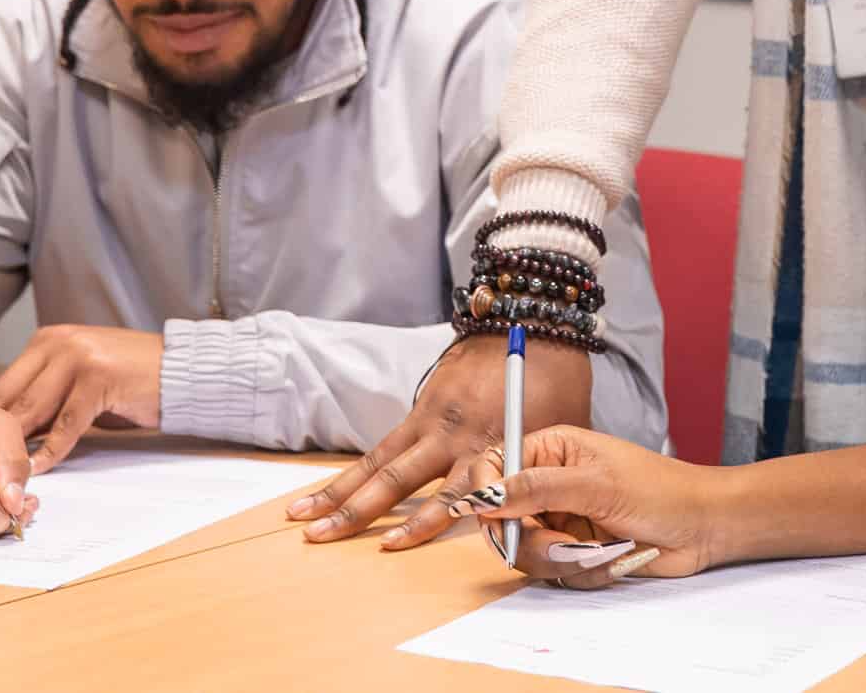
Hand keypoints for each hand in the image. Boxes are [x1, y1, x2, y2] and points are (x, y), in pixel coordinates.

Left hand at [0, 324, 163, 471]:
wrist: (182, 370)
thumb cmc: (130, 380)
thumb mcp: (78, 380)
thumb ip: (45, 398)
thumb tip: (5, 433)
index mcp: (48, 340)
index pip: (3, 385)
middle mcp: (58, 343)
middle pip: (13, 399)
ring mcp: (79, 358)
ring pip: (34, 411)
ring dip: (19, 447)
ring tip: (7, 474)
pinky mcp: (98, 379)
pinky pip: (65, 424)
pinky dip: (51, 450)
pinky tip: (41, 467)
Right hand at [286, 333, 590, 544]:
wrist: (534, 318)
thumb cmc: (557, 380)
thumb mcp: (564, 431)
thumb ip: (542, 473)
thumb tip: (538, 517)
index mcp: (491, 442)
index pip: (454, 492)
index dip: (422, 523)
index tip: (389, 547)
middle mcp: (453, 433)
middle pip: (398, 479)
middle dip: (356, 511)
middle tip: (319, 538)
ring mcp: (432, 418)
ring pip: (379, 461)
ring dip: (339, 490)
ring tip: (301, 515)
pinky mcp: (423, 406)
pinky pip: (385, 445)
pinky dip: (356, 470)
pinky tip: (329, 491)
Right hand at [458, 424, 726, 586]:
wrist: (704, 528)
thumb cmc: (661, 491)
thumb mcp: (597, 486)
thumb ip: (538, 489)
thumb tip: (486, 495)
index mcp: (551, 450)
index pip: (494, 466)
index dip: (486, 493)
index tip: (492, 517)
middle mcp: (549, 484)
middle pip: (503, 519)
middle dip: (531, 539)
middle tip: (563, 544)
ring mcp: (561, 520)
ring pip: (527, 552)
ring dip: (563, 559)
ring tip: (600, 550)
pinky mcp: (575, 551)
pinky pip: (555, 572)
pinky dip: (584, 571)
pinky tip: (614, 557)